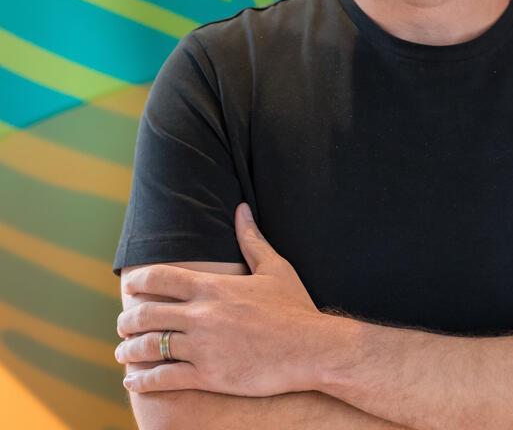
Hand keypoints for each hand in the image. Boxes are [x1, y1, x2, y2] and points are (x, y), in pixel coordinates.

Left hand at [115, 203, 332, 394]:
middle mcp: (202, 315)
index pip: (162, 278)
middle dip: (128, 320)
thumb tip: (241, 208)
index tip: (128, 286)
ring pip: (150, 347)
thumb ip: (251, 239)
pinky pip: (165, 379)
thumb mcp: (275, 268)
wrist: (311, 347)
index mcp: (214, 287)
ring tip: (122, 353)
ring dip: (129, 351)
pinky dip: (143, 381)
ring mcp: (203, 347)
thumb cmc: (295, 307)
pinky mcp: (209, 376)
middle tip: (122, 324)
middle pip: (148, 314)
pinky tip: (134, 382)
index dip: (138, 281)